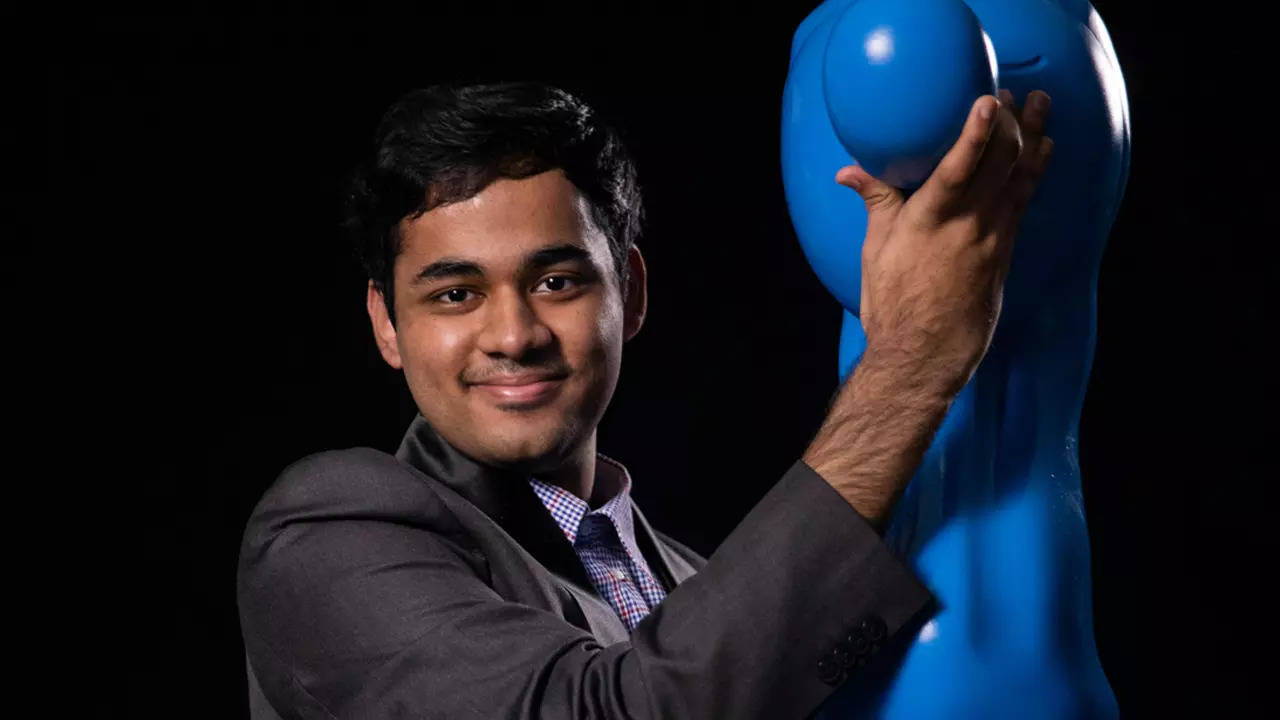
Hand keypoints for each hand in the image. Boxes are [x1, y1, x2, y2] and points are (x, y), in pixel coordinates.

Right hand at [835, 88, 1053, 397]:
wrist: (922, 354)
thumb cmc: (891, 305)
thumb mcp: (875, 250)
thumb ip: (875, 202)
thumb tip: (849, 171)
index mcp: (928, 221)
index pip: (959, 167)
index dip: (976, 131)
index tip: (988, 100)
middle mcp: (967, 226)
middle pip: (999, 163)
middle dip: (1010, 123)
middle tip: (1012, 95)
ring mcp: (992, 238)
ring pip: (1019, 177)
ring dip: (1033, 137)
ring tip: (1041, 106)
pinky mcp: (1004, 252)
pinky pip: (1023, 201)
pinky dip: (1034, 171)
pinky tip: (1043, 152)